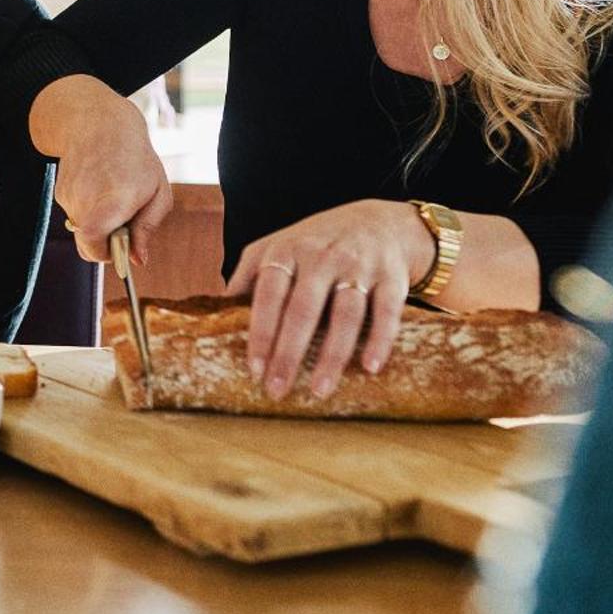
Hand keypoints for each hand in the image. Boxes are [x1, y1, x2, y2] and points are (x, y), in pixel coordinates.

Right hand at [28, 74, 171, 265]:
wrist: (98, 121)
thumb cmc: (135, 157)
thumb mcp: (158, 192)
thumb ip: (147, 229)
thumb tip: (138, 259)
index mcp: (111, 203)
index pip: (93, 247)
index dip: (107, 255)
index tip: (123, 249)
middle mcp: (84, 202)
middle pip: (88, 244)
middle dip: (106, 240)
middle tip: (124, 218)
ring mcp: (68, 197)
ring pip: (83, 229)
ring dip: (99, 220)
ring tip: (112, 191)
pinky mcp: (60, 193)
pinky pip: (76, 214)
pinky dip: (89, 207)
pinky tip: (99, 184)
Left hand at [223, 199, 435, 400]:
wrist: (380, 223)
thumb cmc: (318, 243)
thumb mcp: (279, 245)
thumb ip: (249, 272)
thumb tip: (220, 307)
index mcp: (288, 251)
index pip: (269, 294)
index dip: (261, 332)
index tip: (254, 368)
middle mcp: (322, 257)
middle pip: (304, 310)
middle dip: (289, 353)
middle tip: (277, 389)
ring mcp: (359, 267)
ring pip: (346, 315)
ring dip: (332, 356)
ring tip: (319, 390)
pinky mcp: (392, 278)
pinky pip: (387, 312)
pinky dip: (380, 340)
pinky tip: (369, 368)